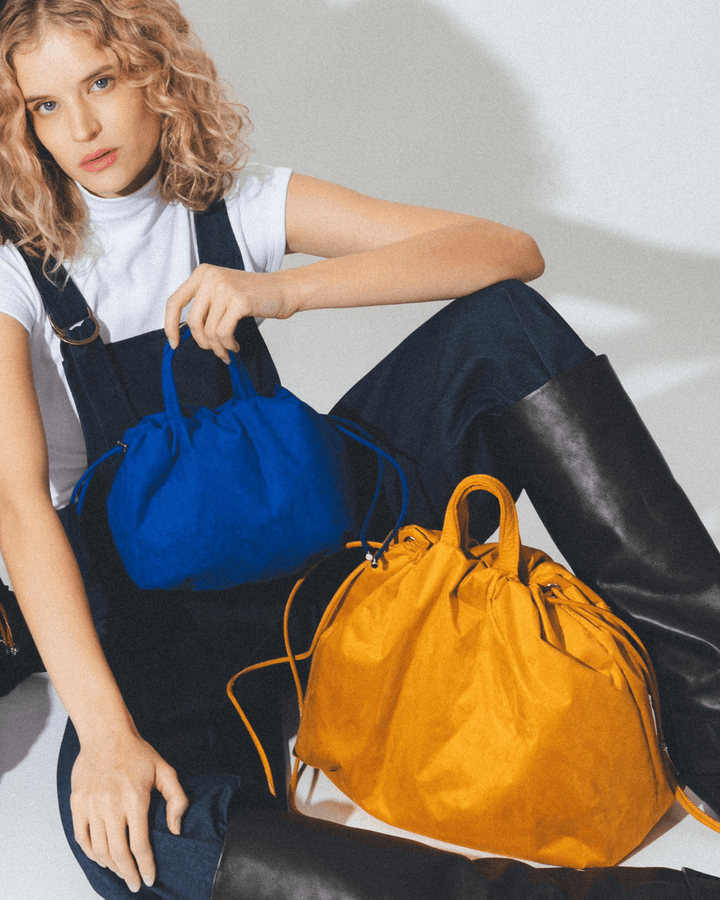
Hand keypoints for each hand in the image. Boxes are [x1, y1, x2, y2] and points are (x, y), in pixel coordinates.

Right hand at [70, 730, 188, 892]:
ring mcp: (91, 805)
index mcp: (135, 799)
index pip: (139, 845)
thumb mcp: (165, 770)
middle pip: (118, 853)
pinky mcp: (77, 804)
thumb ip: (177, 799)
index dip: (145, 865)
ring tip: (122, 872)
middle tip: (135, 884)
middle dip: (129, 874)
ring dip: (112, 866)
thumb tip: (175, 829)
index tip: (149, 878)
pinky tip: (102, 859)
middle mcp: (111, 805)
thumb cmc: (137, 753)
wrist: (106, 734)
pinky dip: (91, 854)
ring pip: (99, 850)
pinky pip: (81, 839)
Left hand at [165, 264, 289, 361]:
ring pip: (209, 330)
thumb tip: (181, 333)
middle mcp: (211, 277)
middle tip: (214, 350)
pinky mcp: (239, 301)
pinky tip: (235, 346)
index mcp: (202, 273)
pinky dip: (227, 345)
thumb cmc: (252, 297)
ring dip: (218, 347)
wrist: (283, 290)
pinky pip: (224, 333)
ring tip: (227, 351)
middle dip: (202, 342)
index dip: (170, 325)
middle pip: (192, 321)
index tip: (174, 344)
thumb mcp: (221, 292)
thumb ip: (203, 305)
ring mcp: (225, 288)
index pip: (175, 301)